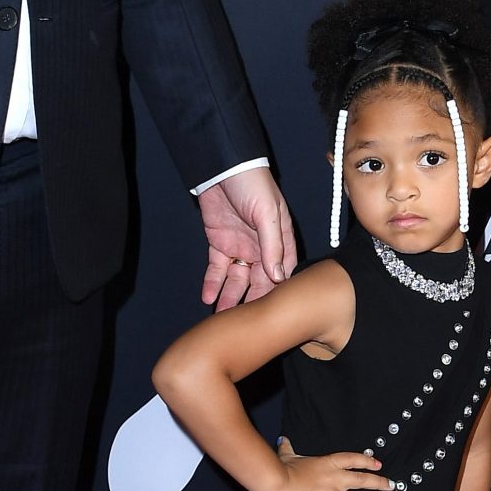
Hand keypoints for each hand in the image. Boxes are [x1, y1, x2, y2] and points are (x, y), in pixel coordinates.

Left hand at [198, 167, 296, 308]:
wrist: (222, 166)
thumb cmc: (252, 184)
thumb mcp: (267, 213)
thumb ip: (272, 245)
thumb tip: (278, 277)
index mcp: (280, 239)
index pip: (282, 272)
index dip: (277, 292)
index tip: (270, 314)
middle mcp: (262, 247)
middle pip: (259, 282)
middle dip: (251, 302)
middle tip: (243, 324)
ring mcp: (240, 247)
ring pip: (237, 280)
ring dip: (230, 298)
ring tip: (221, 319)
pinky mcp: (220, 245)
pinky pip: (217, 269)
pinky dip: (213, 284)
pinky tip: (208, 298)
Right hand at [268, 436, 388, 490]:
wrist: (278, 484)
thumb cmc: (283, 470)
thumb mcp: (288, 456)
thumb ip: (288, 448)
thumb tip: (283, 440)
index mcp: (329, 463)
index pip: (353, 459)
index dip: (367, 461)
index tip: (377, 464)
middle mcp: (336, 479)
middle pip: (364, 480)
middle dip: (379, 483)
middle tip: (390, 486)